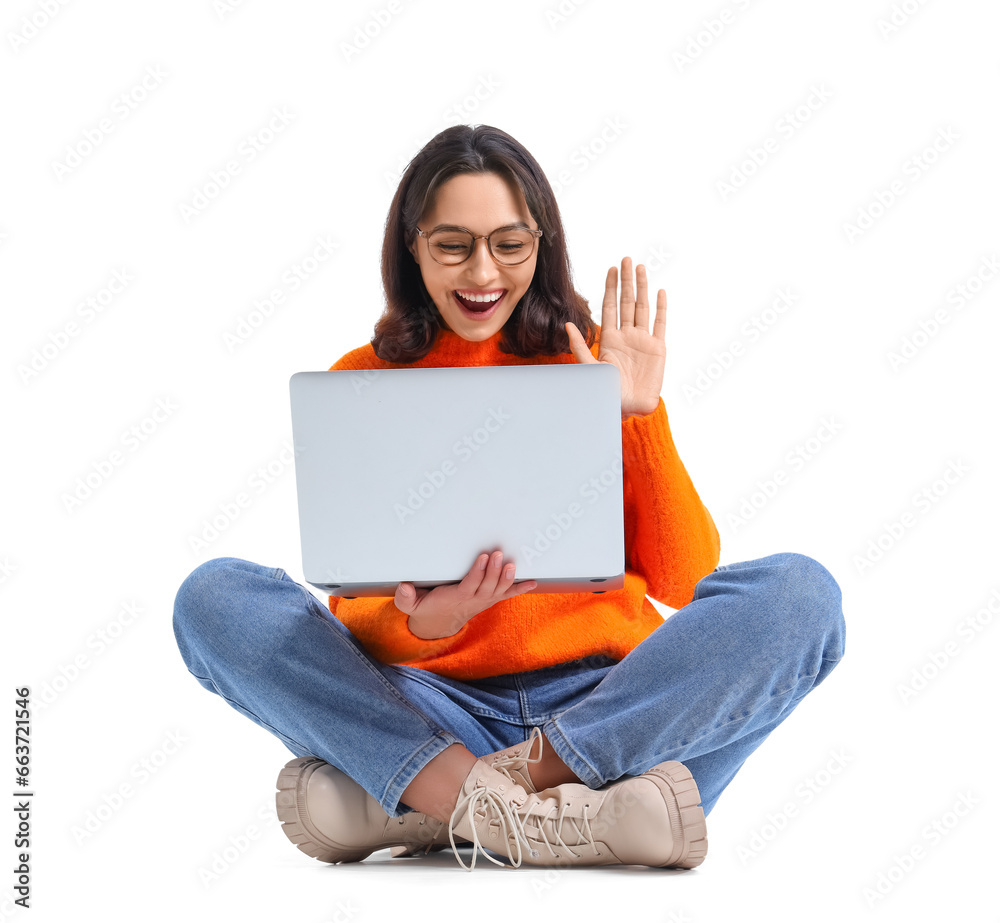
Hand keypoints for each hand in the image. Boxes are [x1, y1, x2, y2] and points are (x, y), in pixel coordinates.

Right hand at [394, 551, 536, 639]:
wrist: (438, 623)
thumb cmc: (426, 606)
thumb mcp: (410, 605)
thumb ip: (405, 597)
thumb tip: (404, 587)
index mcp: (454, 599)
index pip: (468, 586)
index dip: (477, 573)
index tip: (483, 557)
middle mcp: (472, 601)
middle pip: (486, 588)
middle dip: (494, 572)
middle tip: (499, 554)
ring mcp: (482, 601)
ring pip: (497, 591)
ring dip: (506, 578)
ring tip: (513, 564)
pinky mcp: (489, 599)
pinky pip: (506, 595)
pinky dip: (520, 589)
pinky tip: (533, 583)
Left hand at [565, 256, 666, 418]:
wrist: (629, 408)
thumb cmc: (607, 392)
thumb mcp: (589, 368)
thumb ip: (580, 346)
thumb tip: (567, 324)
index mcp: (610, 339)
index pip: (610, 307)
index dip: (611, 288)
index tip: (612, 270)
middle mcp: (627, 336)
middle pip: (626, 302)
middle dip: (626, 281)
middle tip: (626, 259)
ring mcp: (643, 341)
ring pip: (642, 308)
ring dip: (642, 288)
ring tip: (641, 268)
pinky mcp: (658, 349)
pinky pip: (660, 324)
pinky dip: (661, 308)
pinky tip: (660, 292)